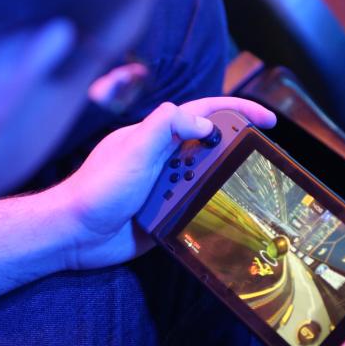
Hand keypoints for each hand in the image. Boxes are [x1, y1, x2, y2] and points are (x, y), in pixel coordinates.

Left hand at [53, 97, 275, 268]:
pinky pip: (198, 205)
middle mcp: (168, 156)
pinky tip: (225, 218)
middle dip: (237, 153)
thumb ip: (166, 127)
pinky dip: (212, 208)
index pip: (207, 113)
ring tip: (240, 198)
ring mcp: (168, 183)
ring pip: (210, 178)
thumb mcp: (134, 148)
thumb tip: (207, 124)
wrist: (76, 235)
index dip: (239, 110)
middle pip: (214, 146)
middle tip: (260, 166)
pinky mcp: (168, 210)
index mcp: (161, 134)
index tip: (268, 119)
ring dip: (223, 186)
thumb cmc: (99, 186)